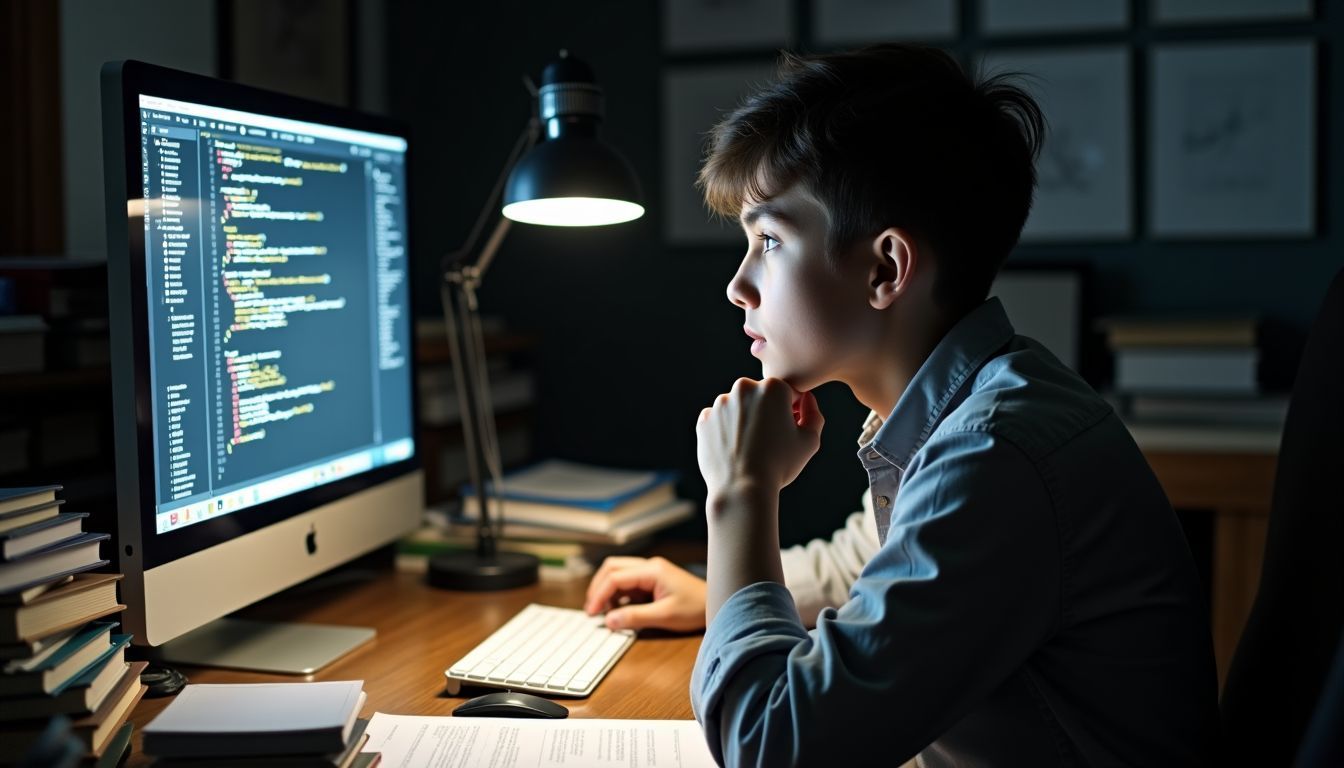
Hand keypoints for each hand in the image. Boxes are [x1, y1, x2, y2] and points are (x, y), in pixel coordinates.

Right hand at [583, 556, 706, 631]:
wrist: (715, 605)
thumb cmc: (694, 608)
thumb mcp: (664, 616)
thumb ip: (635, 617)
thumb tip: (609, 620)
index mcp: (652, 570)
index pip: (615, 577)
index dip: (599, 594)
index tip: (592, 613)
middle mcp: (649, 565)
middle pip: (612, 568)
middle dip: (598, 587)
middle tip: (592, 610)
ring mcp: (650, 571)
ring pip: (618, 573)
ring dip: (607, 589)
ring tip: (603, 611)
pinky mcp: (652, 580)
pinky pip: (627, 582)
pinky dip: (617, 593)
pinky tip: (618, 609)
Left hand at [696, 378, 823, 498]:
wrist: (742, 488)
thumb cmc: (779, 465)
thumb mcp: (809, 441)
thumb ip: (813, 415)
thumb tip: (807, 400)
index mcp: (772, 387)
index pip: (788, 394)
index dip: (792, 414)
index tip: (788, 433)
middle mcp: (744, 387)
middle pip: (761, 398)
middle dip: (767, 414)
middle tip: (769, 442)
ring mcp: (720, 403)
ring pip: (739, 408)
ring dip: (745, 421)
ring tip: (751, 448)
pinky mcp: (705, 419)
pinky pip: (719, 421)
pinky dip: (726, 431)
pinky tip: (734, 450)